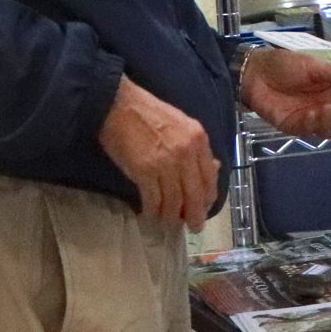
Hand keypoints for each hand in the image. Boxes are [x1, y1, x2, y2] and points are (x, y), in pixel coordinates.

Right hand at [99, 76, 219, 231]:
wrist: (117, 105)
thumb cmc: (148, 113)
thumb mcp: (182, 124)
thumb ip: (196, 147)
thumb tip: (213, 168)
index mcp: (198, 139)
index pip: (210, 176)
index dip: (208, 196)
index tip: (204, 207)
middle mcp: (186, 153)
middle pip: (195, 193)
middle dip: (195, 214)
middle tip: (194, 226)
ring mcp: (166, 163)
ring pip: (174, 200)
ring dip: (171, 216)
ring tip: (168, 222)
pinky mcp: (144, 171)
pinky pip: (153, 199)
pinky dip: (153, 210)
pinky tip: (150, 214)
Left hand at [241, 47, 330, 140]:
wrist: (256, 71)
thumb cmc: (286, 65)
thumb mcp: (314, 67)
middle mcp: (324, 108)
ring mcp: (309, 119)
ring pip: (327, 131)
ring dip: (330, 123)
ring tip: (325, 109)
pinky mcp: (292, 126)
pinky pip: (307, 131)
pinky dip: (312, 124)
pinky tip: (311, 114)